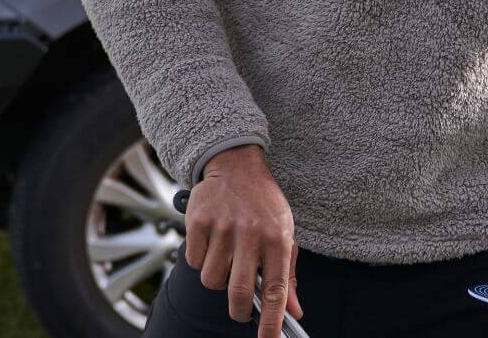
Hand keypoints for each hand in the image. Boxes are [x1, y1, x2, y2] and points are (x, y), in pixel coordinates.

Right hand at [184, 144, 303, 336]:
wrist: (236, 164)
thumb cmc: (263, 204)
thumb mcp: (285, 234)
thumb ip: (288, 275)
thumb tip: (293, 311)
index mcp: (278, 239)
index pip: (276, 291)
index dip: (272, 322)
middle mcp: (251, 234)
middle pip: (238, 293)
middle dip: (239, 311)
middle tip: (241, 308)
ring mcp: (222, 227)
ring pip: (212, 280)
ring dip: (218, 279)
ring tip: (226, 259)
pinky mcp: (198, 222)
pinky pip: (193, 261)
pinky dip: (200, 260)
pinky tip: (211, 242)